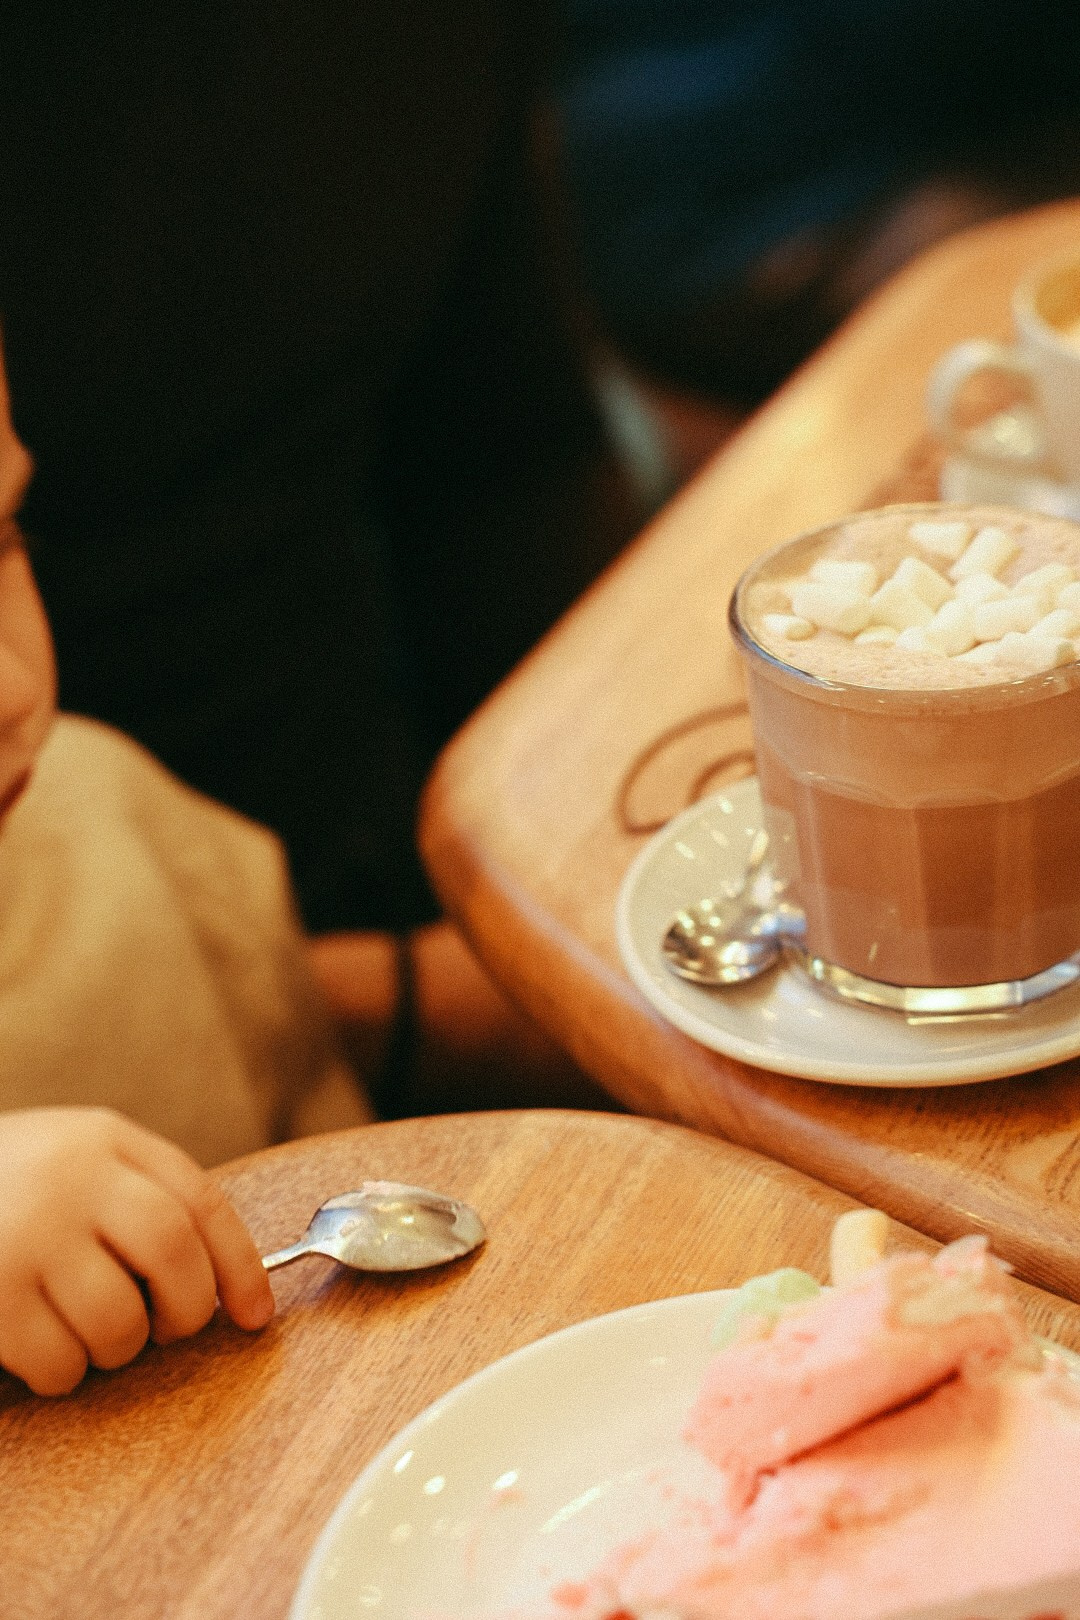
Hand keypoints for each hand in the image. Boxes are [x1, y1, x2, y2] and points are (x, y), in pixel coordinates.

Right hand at [0, 1108, 274, 1394]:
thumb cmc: (8, 1189)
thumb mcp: (75, 1162)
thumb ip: (140, 1199)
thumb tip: (228, 1286)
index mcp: (103, 1140)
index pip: (199, 1199)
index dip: (240, 1265)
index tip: (257, 1315)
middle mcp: (69, 1178)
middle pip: (173, 1251)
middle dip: (187, 1309)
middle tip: (168, 1329)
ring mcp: (24, 1235)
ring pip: (118, 1320)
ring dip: (119, 1348)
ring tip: (92, 1333)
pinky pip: (58, 1362)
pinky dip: (64, 1372)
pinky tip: (40, 1347)